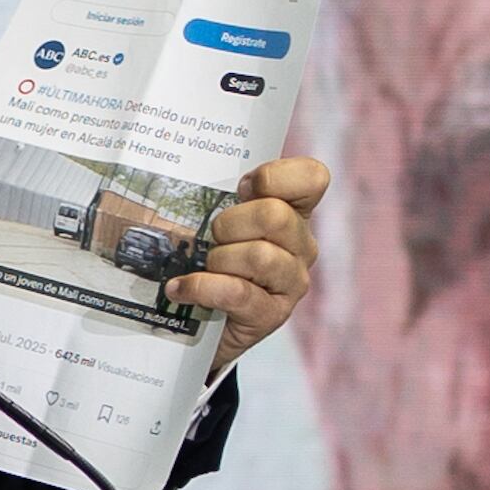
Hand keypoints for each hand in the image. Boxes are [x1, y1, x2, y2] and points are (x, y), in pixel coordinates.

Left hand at [174, 157, 328, 377]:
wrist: (202, 324)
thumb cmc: (211, 261)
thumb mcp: (218, 221)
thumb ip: (219, 194)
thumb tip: (176, 165)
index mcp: (294, 214)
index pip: (312, 178)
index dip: (276, 176)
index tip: (242, 188)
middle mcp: (301, 246)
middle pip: (274, 216)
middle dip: (230, 223)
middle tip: (213, 238)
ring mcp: (291, 283)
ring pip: (258, 256)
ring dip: (218, 259)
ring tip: (205, 267)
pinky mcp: (272, 315)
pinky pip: (237, 292)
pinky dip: (201, 287)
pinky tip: (180, 288)